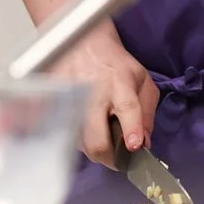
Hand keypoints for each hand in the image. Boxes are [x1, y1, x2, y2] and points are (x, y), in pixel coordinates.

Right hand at [55, 32, 159, 164]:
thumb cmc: (117, 66)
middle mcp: (94, 93)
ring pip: (81, 144)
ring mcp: (71, 102)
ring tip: (103, 136)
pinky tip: (87, 129)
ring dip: (94, 149)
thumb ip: (147, 113)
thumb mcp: (142, 82)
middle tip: (118, 158)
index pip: (127, 108)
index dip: (131, 128)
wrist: (83, 45)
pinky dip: (80, 141)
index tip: (134, 145)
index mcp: (120, 83)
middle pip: (96, 139)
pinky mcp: (55, 108)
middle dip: (109, 157)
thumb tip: (144, 144)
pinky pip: (68, 137)